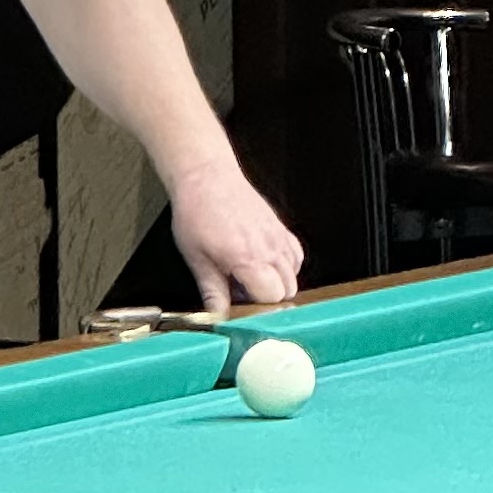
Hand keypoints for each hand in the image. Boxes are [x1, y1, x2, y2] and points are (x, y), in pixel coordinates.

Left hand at [168, 152, 302, 311]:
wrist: (206, 177)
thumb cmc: (197, 212)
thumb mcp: (197, 259)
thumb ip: (212, 291)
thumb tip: (218, 315)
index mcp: (248, 258)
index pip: (272, 297)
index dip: (257, 306)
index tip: (241, 304)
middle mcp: (270, 248)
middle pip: (288, 290)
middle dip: (267, 298)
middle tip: (241, 292)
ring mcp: (279, 237)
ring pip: (294, 275)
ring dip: (276, 283)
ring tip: (248, 276)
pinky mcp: (281, 228)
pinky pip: (295, 257)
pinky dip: (285, 266)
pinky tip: (262, 264)